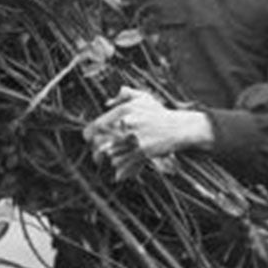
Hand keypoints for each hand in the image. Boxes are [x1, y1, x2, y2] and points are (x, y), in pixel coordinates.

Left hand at [84, 88, 212, 178]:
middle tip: (96, 156)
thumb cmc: (159, 113)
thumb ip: (125, 94)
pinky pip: (124, 162)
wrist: (179, 127)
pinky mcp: (142, 151)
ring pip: (112, 153)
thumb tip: (107, 102)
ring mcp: (134, 138)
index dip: (90, 133)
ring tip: (110, 162)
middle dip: (97, 150)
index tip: (89, 139)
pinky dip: (120, 169)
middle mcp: (127, 123)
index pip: (98, 124)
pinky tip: (118, 173)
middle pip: (102, 141)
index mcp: (125, 110)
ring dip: (110, 159)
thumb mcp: (144, 98)